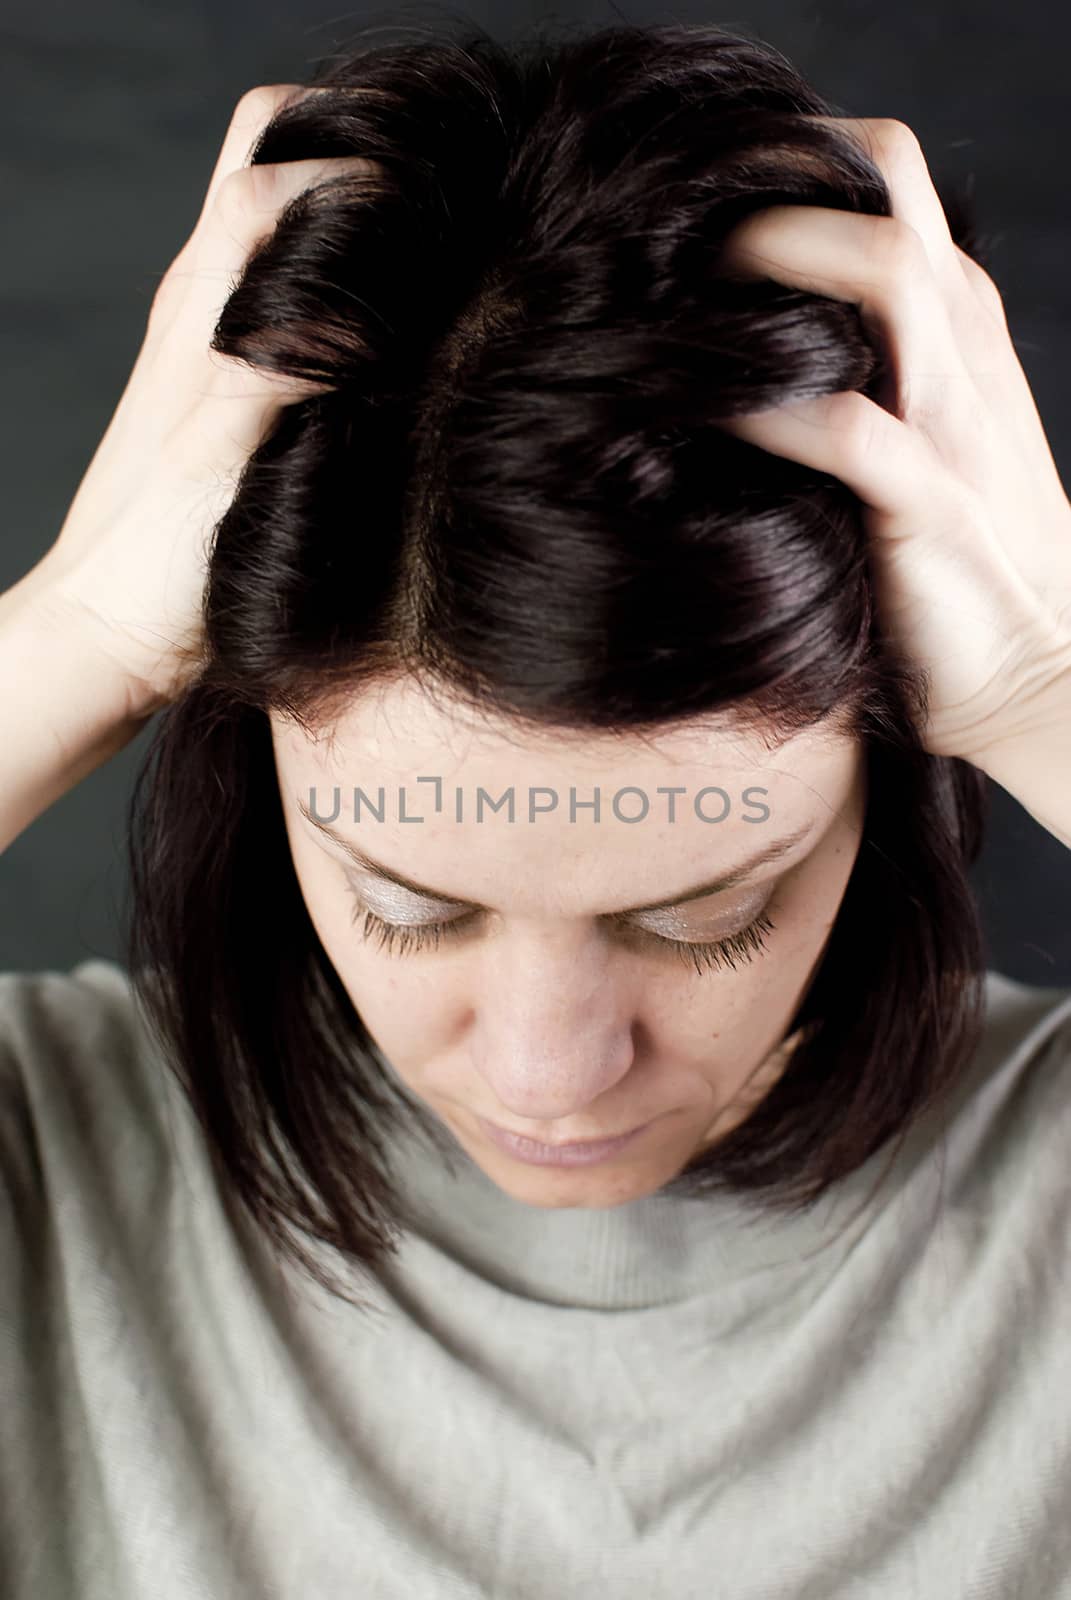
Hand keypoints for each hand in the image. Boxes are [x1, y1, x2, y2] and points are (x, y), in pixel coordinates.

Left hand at [29, 84, 374, 714]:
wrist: (109, 631)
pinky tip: (395, 332)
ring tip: (425, 250)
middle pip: (266, 157)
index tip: (429, 206)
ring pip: (280, 219)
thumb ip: (275, 370)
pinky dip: (345, 279)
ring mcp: (218, 340)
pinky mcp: (236, 386)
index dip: (355, 167)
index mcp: (203, 309)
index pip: (273, 172)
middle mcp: (207, 306)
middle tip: (423, 194)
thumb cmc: (151, 561)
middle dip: (345, 146)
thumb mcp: (215, 461)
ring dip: (347, 209)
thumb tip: (350, 304)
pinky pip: (293, 293)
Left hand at [713, 117, 1070, 765]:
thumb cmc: (945, 561)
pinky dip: (766, 409)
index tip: (680, 197)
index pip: (881, 176)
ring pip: (883, 270)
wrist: (1032, 673)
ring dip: (772, 257)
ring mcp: (951, 418)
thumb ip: (843, 376)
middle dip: (771, 176)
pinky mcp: (931, 506)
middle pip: (886, 181)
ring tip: (674, 286)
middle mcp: (957, 346)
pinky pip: (848, 426)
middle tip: (664, 218)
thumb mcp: (904, 439)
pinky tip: (700, 412)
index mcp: (950, 323)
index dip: (781, 162)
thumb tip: (709, 343)